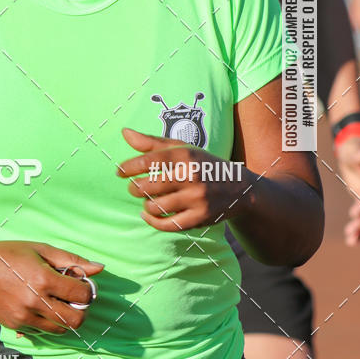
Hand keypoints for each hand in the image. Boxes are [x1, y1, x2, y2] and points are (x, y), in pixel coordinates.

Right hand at [0, 240, 103, 335]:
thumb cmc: (9, 254)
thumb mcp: (41, 250)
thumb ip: (71, 261)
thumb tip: (99, 268)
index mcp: (43, 279)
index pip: (81, 294)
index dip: (87, 290)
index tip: (82, 285)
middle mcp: (34, 301)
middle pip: (75, 320)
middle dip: (81, 310)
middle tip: (75, 300)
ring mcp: (24, 316)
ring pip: (60, 329)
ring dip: (65, 318)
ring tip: (56, 302)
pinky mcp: (15, 325)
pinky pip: (42, 331)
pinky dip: (47, 322)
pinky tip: (40, 306)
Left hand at [117, 128, 247, 231]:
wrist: (239, 188)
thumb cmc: (202, 165)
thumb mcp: (182, 148)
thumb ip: (151, 142)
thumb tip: (124, 133)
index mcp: (185, 155)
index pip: (148, 161)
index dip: (128, 167)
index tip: (119, 171)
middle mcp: (191, 176)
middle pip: (147, 187)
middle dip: (135, 188)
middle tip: (135, 187)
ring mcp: (197, 198)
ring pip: (155, 207)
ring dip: (146, 205)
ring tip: (148, 200)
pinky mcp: (200, 218)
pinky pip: (167, 225)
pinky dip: (153, 221)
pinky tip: (149, 215)